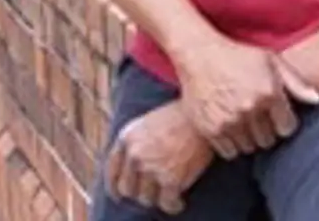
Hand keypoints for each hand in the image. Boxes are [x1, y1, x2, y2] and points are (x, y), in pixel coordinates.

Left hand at [105, 100, 213, 214]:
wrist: (206, 113)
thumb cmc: (182, 116)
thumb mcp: (150, 122)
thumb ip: (136, 144)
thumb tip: (131, 171)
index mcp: (127, 137)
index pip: (112, 172)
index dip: (115, 187)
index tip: (121, 195)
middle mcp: (135, 154)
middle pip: (128, 189)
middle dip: (141, 191)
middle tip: (155, 190)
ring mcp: (152, 167)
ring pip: (146, 199)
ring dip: (158, 197)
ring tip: (170, 193)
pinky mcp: (171, 179)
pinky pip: (167, 204)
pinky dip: (174, 205)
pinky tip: (179, 202)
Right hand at [175, 39, 318, 159]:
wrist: (200, 54)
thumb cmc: (239, 55)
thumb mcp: (271, 60)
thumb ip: (297, 83)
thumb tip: (317, 101)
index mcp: (269, 92)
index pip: (287, 128)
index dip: (283, 121)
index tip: (276, 113)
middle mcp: (250, 108)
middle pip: (269, 140)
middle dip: (267, 130)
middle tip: (258, 116)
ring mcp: (229, 121)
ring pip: (250, 148)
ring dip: (249, 138)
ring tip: (244, 119)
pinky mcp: (211, 130)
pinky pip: (230, 152)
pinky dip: (232, 144)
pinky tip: (231, 125)